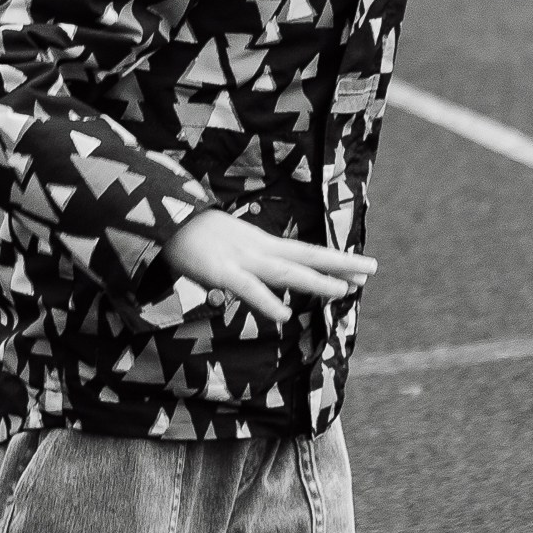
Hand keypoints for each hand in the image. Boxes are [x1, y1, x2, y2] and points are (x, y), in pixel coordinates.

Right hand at [164, 208, 376, 324]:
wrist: (160, 217)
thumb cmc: (189, 233)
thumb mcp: (224, 247)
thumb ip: (242, 266)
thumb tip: (247, 283)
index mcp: (260, 242)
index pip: (305, 252)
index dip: (334, 261)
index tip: (361, 268)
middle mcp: (258, 248)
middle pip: (306, 256)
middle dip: (340, 264)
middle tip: (372, 270)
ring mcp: (240, 259)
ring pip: (285, 272)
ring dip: (315, 281)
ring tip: (344, 291)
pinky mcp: (219, 272)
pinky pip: (246, 288)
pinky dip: (265, 301)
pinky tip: (283, 315)